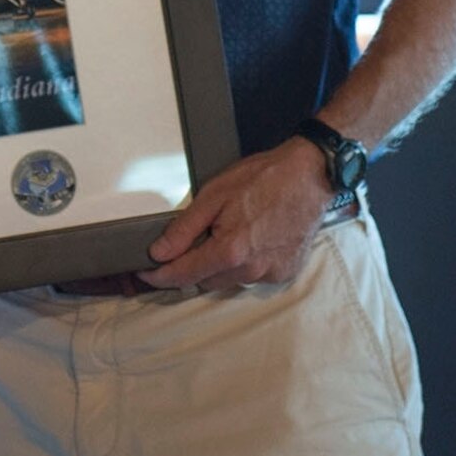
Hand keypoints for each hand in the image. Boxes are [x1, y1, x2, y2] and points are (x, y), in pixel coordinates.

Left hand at [136, 141, 334, 292]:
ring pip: (229, 279)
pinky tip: (250, 237)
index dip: (159, 275)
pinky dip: (244, 262)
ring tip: (229, 230)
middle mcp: (252, 270)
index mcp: (231, 251)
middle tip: (191, 238)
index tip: (145, 272)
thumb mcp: (214, 194)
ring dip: (219, 264)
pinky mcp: (285, 272)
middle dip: (192, 265)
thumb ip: (184, 228)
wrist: (310, 175)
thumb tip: (159, 252)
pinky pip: (253, 275)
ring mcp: (271, 274)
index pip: (184, 275)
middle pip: (205, 280)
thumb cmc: (264, 178)